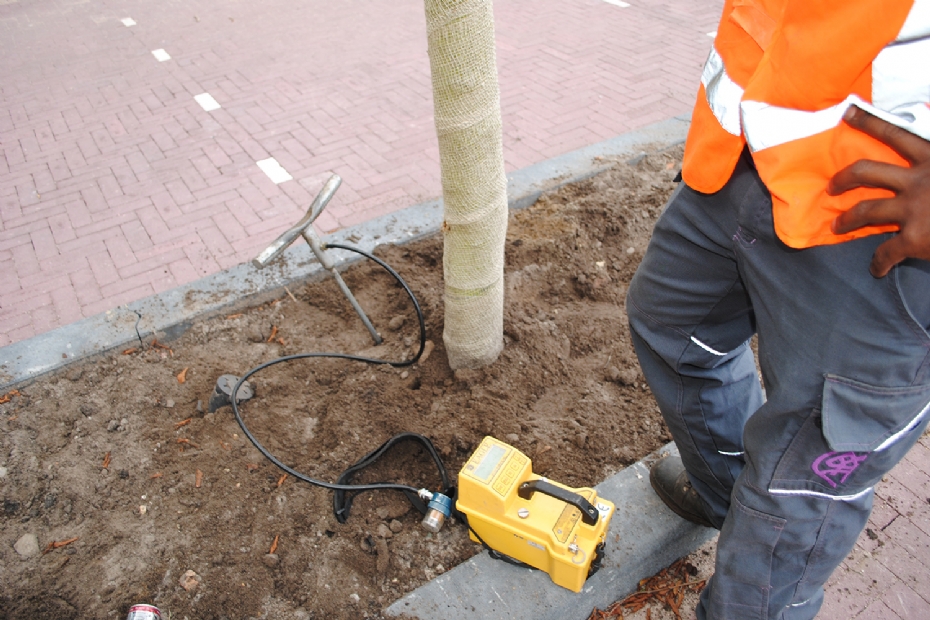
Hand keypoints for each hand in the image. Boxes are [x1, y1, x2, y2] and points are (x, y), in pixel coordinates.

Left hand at [828, 106, 929, 277]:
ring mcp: (914, 209)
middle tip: (831, 187)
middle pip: (866, 172)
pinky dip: (879, 263)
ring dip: (846, 220)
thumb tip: (927, 143)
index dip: (868, 122)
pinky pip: (886, 252)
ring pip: (865, 211)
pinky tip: (878, 269)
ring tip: (836, 227)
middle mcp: (919, 180)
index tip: (848, 112)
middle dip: (843, 179)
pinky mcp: (915, 238)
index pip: (896, 134)